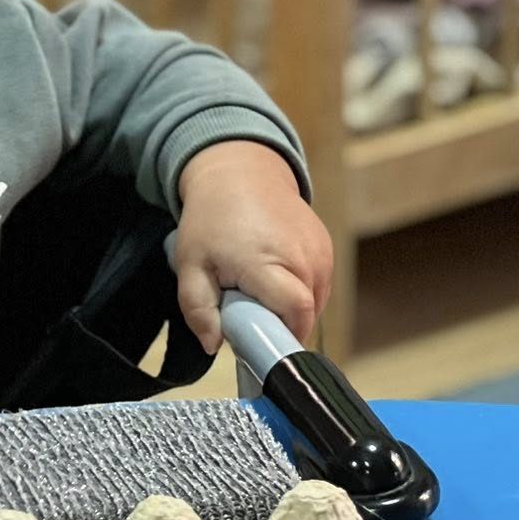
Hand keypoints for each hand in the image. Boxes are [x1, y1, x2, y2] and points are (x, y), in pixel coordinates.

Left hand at [173, 141, 332, 352]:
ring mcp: (321, 252)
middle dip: (278, 323)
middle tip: (247, 309)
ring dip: (288, 308)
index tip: (256, 339)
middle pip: (304, 315)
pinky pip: (318, 286)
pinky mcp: (327, 247)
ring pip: (314, 303)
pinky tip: (273, 275)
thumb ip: (199, 309)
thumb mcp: (190, 265)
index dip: (279, 336)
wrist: (238, 173)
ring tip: (257, 288)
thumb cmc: (211, 220)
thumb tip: (213, 346)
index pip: (295, 315)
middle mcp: (304, 258)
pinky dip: (298, 290)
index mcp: (269, 263)